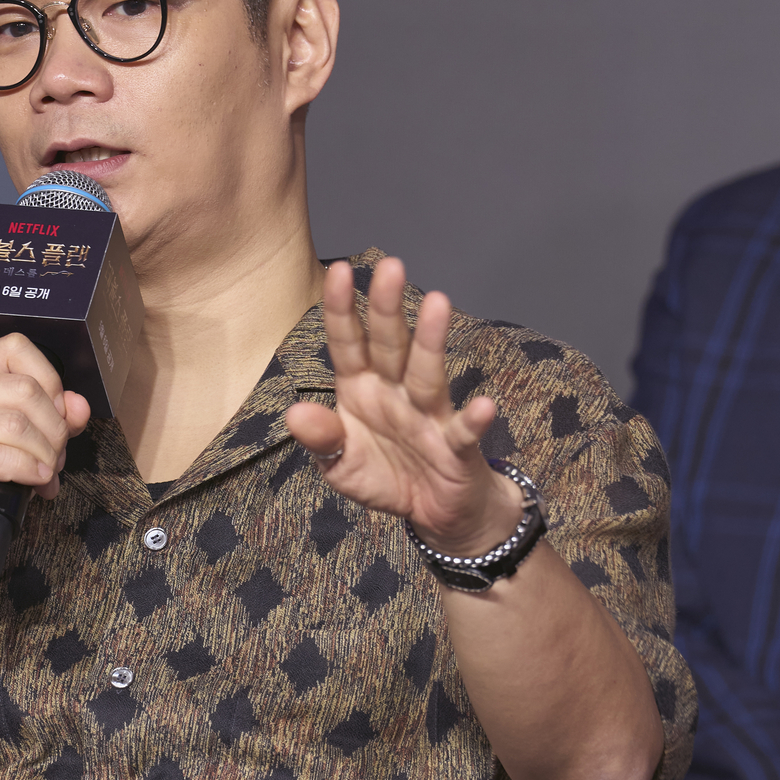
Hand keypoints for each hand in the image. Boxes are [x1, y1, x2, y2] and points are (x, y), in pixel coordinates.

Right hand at [0, 335, 90, 562]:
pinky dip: (28, 469)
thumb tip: (78, 406)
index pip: (15, 350)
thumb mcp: (17, 438)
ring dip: (44, 453)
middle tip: (55, 456)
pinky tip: (36, 481)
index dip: (50, 383)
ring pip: (15, 423)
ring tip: (46, 473)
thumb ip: (50, 415)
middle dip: (53, 428)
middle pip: (23, 389)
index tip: (58, 418)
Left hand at [286, 257, 520, 555]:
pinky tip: (483, 405)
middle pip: (389, 345)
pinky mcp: (456, 448)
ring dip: (431, 341)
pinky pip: (464, 432)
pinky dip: (474, 421)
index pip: (348, 343)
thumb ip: (321, 440)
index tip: (337, 270)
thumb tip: (295, 413)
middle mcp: (395, 392)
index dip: (342, 310)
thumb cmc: (386, 475)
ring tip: (438, 303)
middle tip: (389, 266)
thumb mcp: (339, 465)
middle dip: (387, 308)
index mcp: (361, 389)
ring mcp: (428, 416)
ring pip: (427, 374)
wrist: (434, 513)